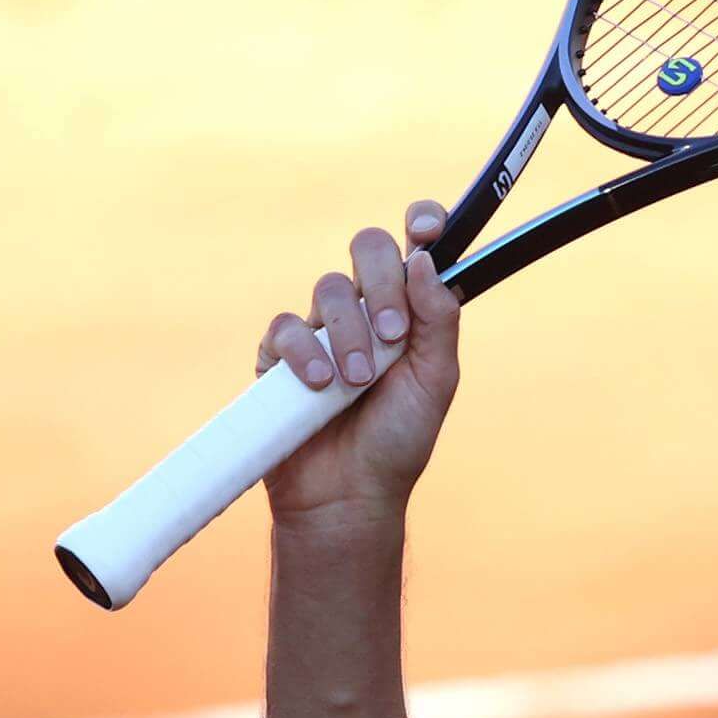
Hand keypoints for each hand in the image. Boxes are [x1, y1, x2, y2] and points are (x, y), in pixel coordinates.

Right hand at [260, 202, 461, 525]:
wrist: (351, 495)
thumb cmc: (398, 440)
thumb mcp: (435, 381)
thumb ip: (438, 321)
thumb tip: (424, 259)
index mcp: (410, 312)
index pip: (413, 247)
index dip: (421, 223)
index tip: (427, 230)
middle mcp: (366, 311)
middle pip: (367, 248)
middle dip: (382, 281)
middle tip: (394, 334)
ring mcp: (321, 329)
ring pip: (329, 288)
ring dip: (350, 332)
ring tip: (359, 381)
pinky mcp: (280, 354)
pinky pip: (286, 327)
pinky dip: (305, 353)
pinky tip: (322, 385)